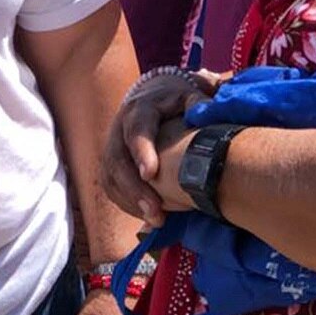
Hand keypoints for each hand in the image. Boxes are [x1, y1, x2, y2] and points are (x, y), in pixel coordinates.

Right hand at [102, 71, 220, 223]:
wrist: (155, 95)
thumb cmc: (178, 101)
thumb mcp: (189, 94)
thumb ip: (198, 103)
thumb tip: (205, 113)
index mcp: (140, 109)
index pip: (137, 129)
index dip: (141, 151)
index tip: (151, 174)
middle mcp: (120, 128)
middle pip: (118, 159)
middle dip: (135, 188)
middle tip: (155, 212)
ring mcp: (112, 147)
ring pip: (111, 177)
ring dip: (131, 201)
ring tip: (156, 220)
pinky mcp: (111, 165)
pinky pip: (111, 187)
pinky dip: (128, 204)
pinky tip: (148, 217)